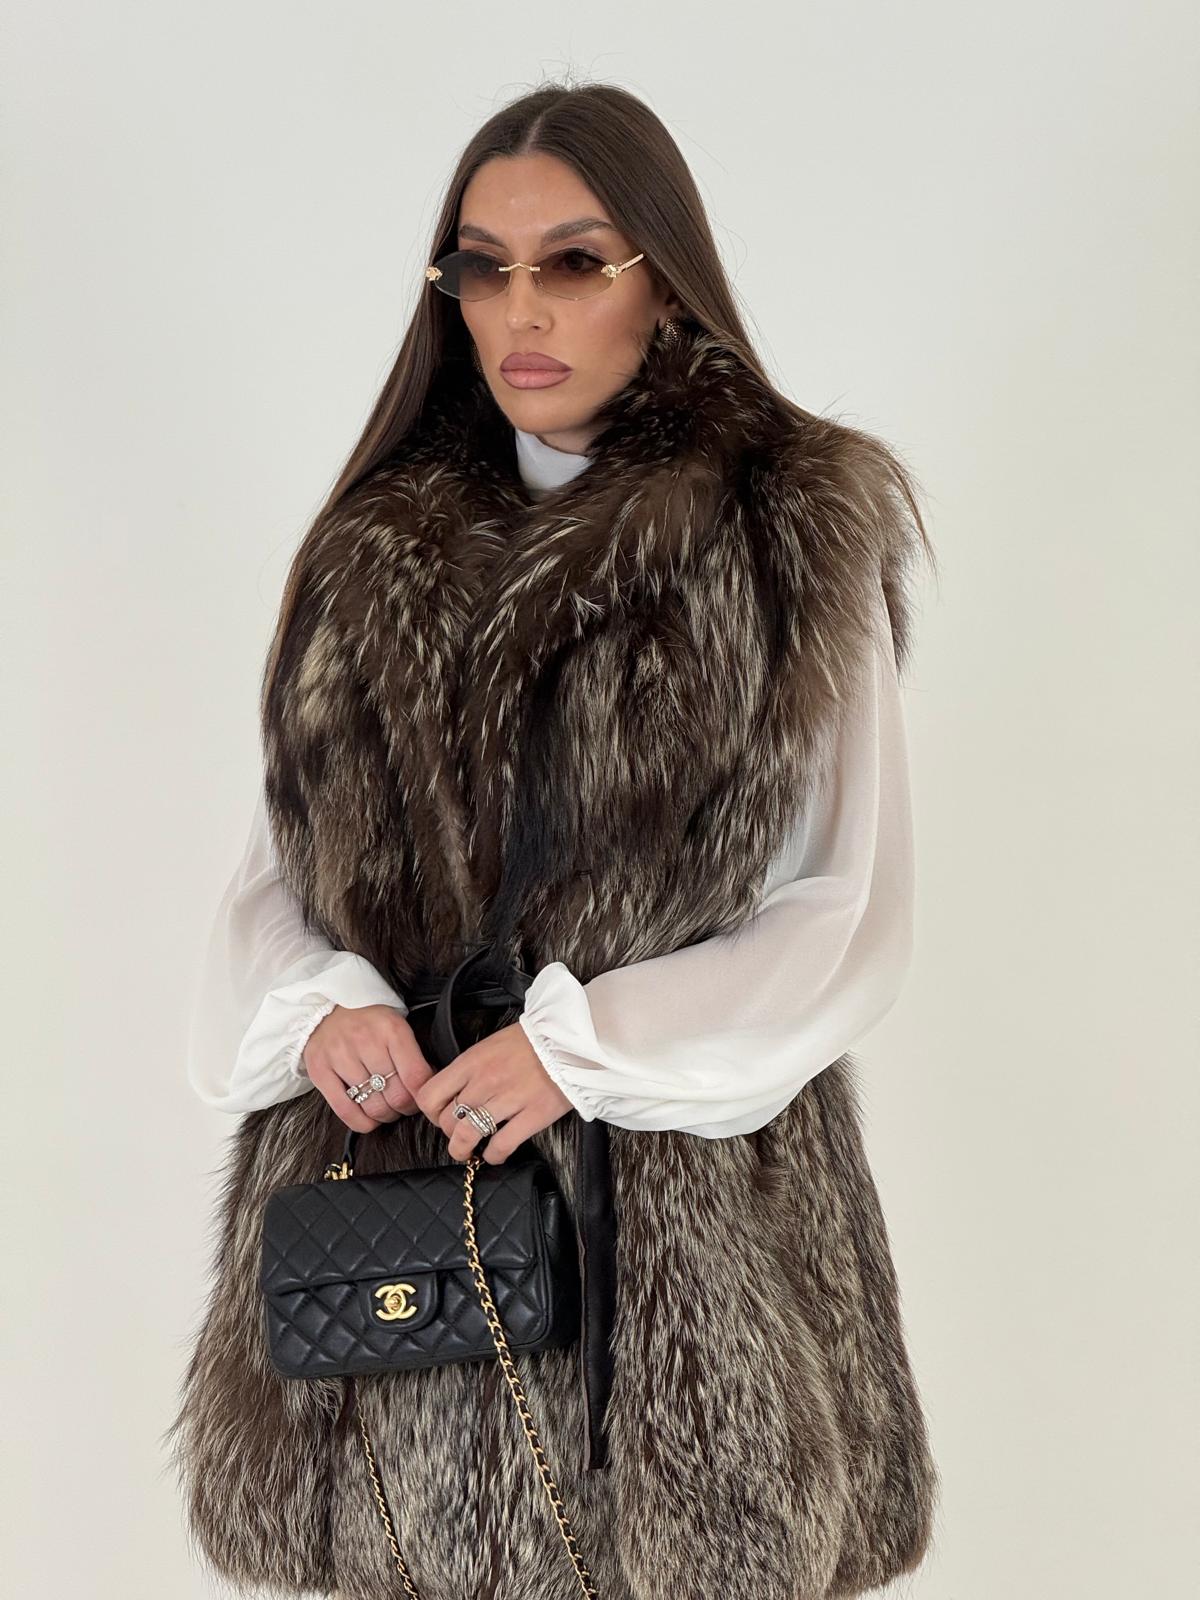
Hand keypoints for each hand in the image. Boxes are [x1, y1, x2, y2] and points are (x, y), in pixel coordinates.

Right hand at [302, 1004, 435, 1130]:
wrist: (328, 1006)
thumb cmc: (368, 1020)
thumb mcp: (397, 1025)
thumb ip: (413, 1054)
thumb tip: (427, 1086)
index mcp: (391, 1029)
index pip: (416, 1077)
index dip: (423, 1096)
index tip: (422, 1098)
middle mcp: (365, 1041)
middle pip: (396, 1096)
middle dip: (405, 1108)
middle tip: (404, 1105)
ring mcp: (340, 1057)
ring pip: (373, 1106)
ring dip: (385, 1115)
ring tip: (386, 1107)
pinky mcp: (320, 1071)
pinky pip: (345, 1110)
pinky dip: (362, 1122)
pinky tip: (368, 1117)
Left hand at [414, 1021, 573, 1163]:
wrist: (569, 1039)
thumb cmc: (531, 1041)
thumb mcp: (491, 1045)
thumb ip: (471, 1068)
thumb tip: (456, 1091)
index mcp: (471, 1062)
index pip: (430, 1095)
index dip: (431, 1112)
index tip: (440, 1116)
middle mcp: (484, 1081)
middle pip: (448, 1120)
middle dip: (450, 1133)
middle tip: (460, 1134)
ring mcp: (508, 1099)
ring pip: (468, 1136)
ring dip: (463, 1150)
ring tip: (469, 1152)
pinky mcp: (532, 1115)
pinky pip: (501, 1145)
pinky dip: (493, 1156)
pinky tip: (496, 1154)